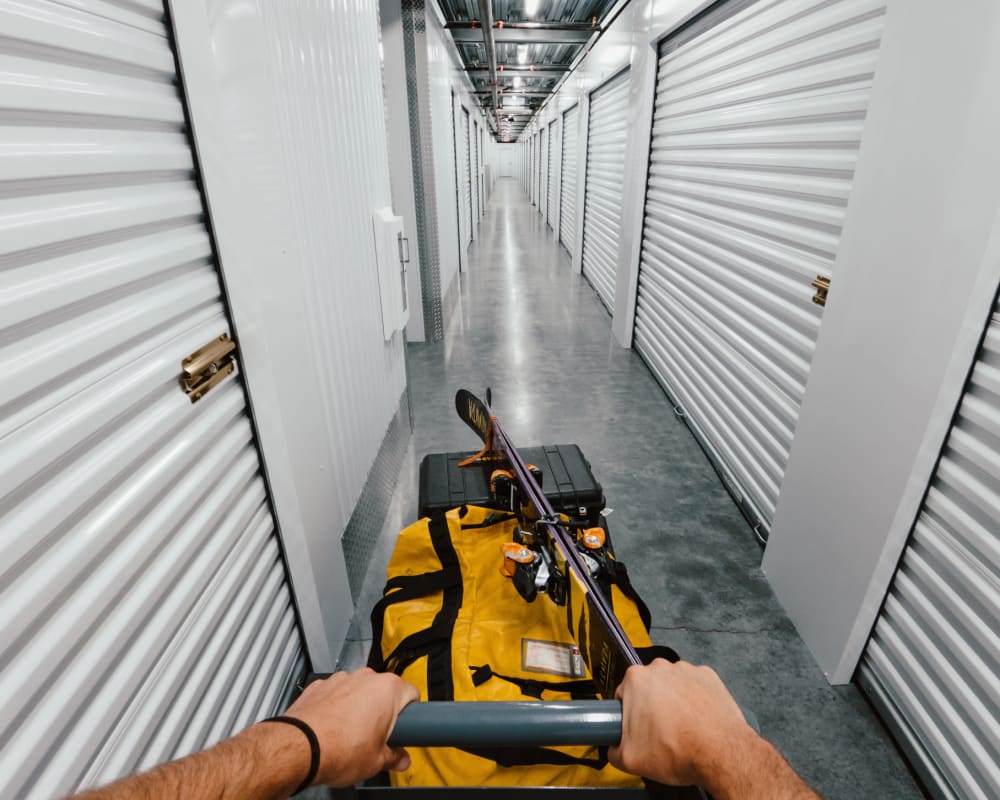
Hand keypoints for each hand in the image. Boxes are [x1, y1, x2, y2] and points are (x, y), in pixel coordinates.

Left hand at [281, 668, 418, 786]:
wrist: (299, 748)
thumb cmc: (337, 749)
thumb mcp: (376, 761)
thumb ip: (394, 757)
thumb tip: (399, 759)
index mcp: (388, 689)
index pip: (412, 695)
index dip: (412, 715)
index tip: (406, 728)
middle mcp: (366, 677)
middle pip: (385, 692)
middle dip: (384, 712)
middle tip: (379, 737)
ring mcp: (342, 679)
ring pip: (359, 691)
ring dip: (359, 708)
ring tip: (352, 736)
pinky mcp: (320, 685)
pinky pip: (336, 694)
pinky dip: (336, 707)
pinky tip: (332, 728)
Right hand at [609, 659, 754, 786]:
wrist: (721, 753)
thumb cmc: (681, 750)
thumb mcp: (630, 760)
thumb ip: (613, 750)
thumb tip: (615, 748)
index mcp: (636, 680)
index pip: (622, 694)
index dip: (627, 714)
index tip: (635, 726)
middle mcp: (660, 668)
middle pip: (647, 687)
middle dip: (650, 707)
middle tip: (658, 732)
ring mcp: (686, 671)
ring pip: (671, 686)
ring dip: (673, 702)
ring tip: (680, 728)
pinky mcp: (707, 676)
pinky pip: (694, 686)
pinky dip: (694, 700)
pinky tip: (696, 720)